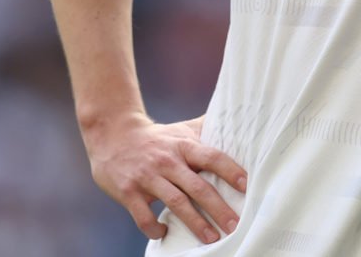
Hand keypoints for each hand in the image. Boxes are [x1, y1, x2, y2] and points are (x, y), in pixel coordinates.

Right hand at [84, 112, 246, 243]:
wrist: (113, 135)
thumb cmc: (156, 137)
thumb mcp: (181, 129)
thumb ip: (206, 129)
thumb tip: (238, 123)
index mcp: (183, 146)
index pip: (212, 157)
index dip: (230, 170)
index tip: (247, 186)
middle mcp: (168, 161)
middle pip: (198, 186)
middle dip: (218, 208)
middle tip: (235, 225)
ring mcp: (148, 177)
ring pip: (175, 203)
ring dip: (195, 223)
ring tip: (211, 238)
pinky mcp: (129, 192)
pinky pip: (143, 217)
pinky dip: (155, 228)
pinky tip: (164, 232)